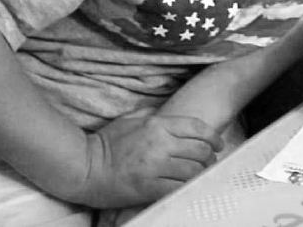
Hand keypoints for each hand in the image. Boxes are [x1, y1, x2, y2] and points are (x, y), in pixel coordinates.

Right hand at [76, 110, 223, 207]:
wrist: (84, 168)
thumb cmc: (106, 143)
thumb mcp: (131, 119)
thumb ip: (152, 114)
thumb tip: (169, 114)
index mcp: (157, 124)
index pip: (197, 127)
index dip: (213, 137)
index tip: (217, 144)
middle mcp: (160, 143)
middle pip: (200, 149)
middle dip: (210, 157)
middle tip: (210, 162)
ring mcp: (155, 165)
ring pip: (193, 170)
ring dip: (201, 173)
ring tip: (201, 175)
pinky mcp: (149, 186)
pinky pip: (179, 187)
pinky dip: (188, 188)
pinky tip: (188, 187)